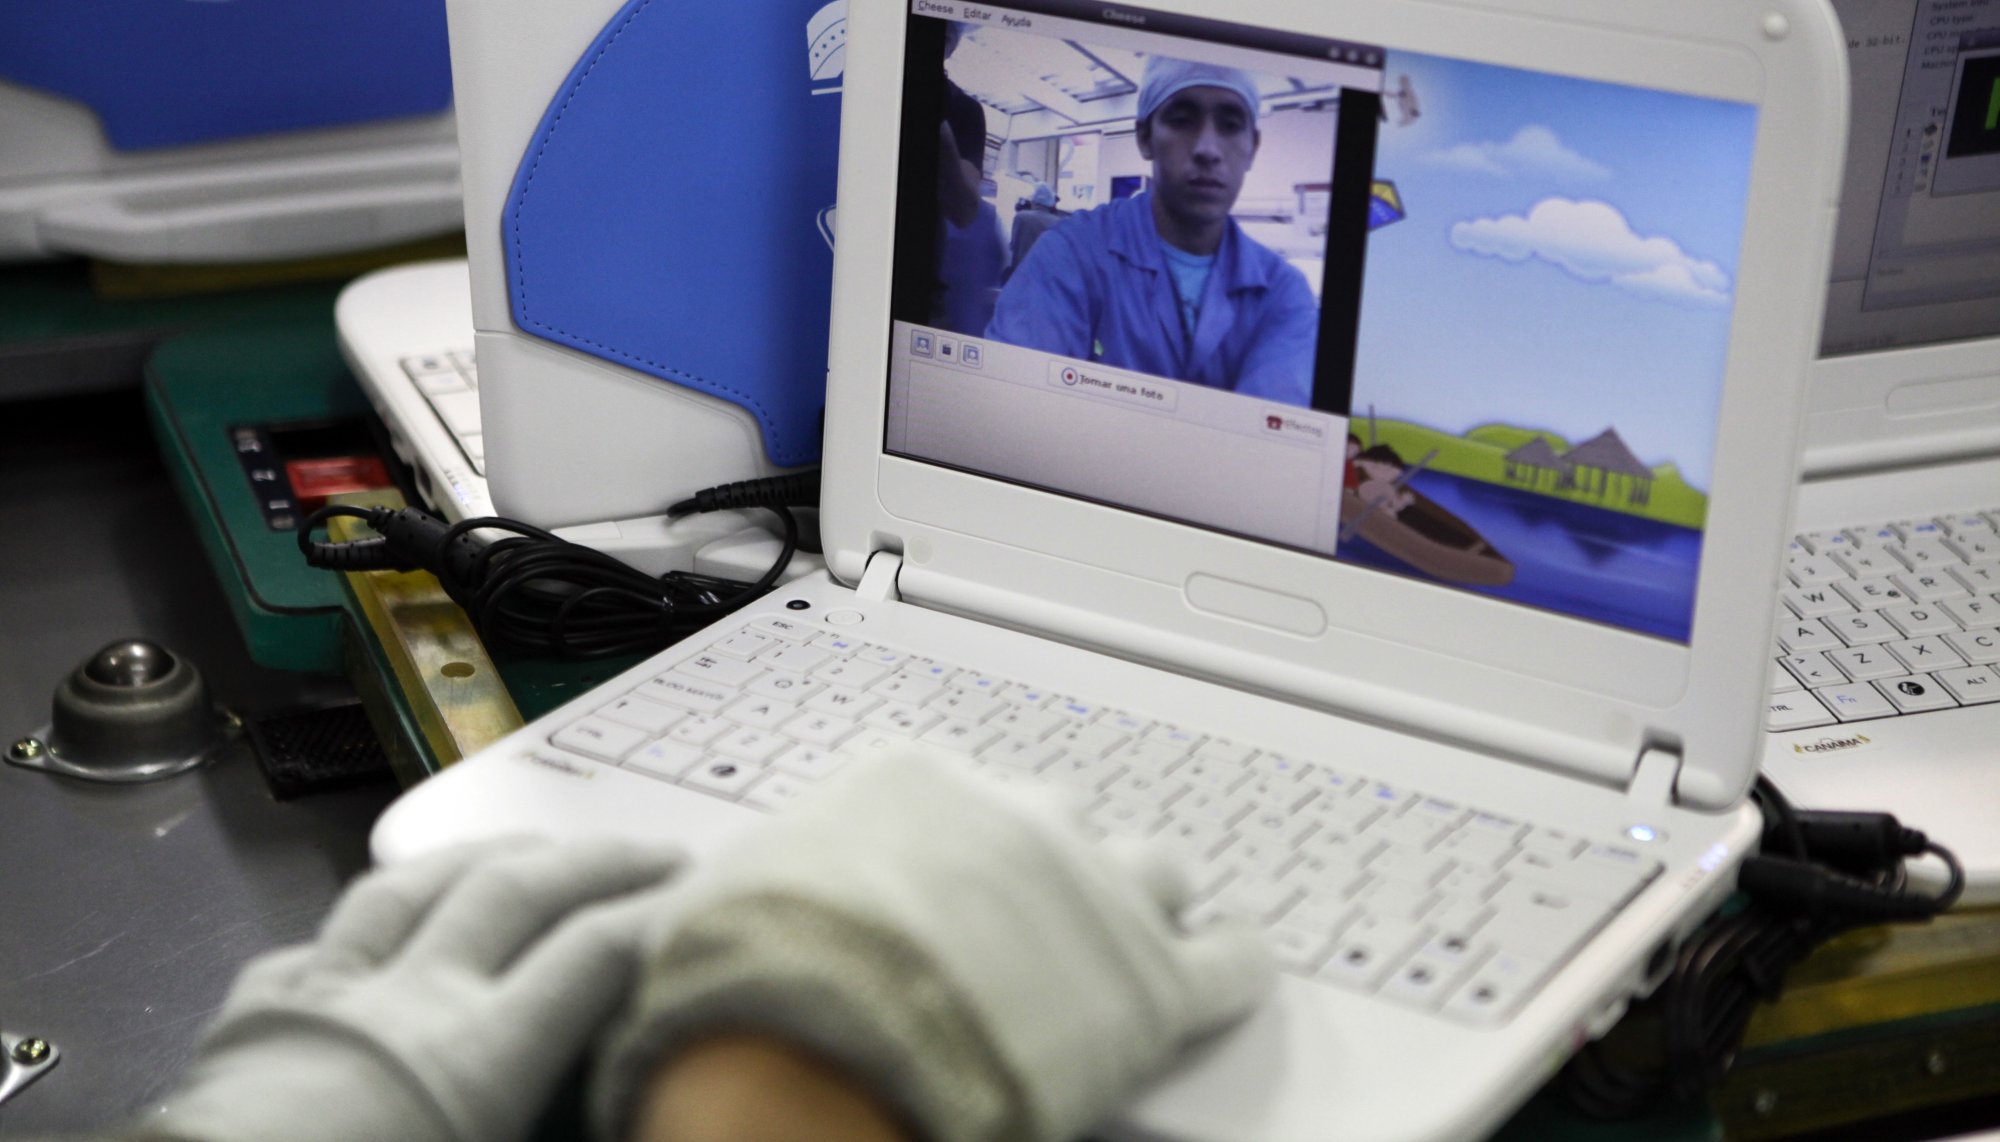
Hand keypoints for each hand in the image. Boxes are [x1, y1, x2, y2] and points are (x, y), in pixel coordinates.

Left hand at [155, 838, 683, 1141]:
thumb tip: (628, 1109)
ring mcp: (327, 993)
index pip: (594, 953)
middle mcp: (410, 1001)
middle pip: (521, 891)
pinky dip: (365, 923)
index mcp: (476, 1059)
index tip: (709, 897)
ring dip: (488, 856)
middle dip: (600, 859)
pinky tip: (380, 923)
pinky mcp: (253, 1013)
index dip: (660, 913)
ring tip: (534, 848)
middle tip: (658, 850)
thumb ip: (561, 1124)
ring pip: (416, 885)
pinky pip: (318, 940)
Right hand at [595, 750, 1273, 1141]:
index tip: (950, 878)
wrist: (814, 1055)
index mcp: (919, 783)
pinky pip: (1233, 957)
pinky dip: (1237, 960)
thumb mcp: (731, 892)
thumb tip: (745, 891)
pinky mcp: (1155, 981)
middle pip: (1061, 822)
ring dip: (1139, 900)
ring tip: (1132, 932)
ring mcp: (1093, 892)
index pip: (963, 794)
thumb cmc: (758, 980)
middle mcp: (1017, 816)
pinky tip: (1236, 964)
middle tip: (1027, 923)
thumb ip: (777, 872)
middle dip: (1050, 867)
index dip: (960, 848)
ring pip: (1152, 869)